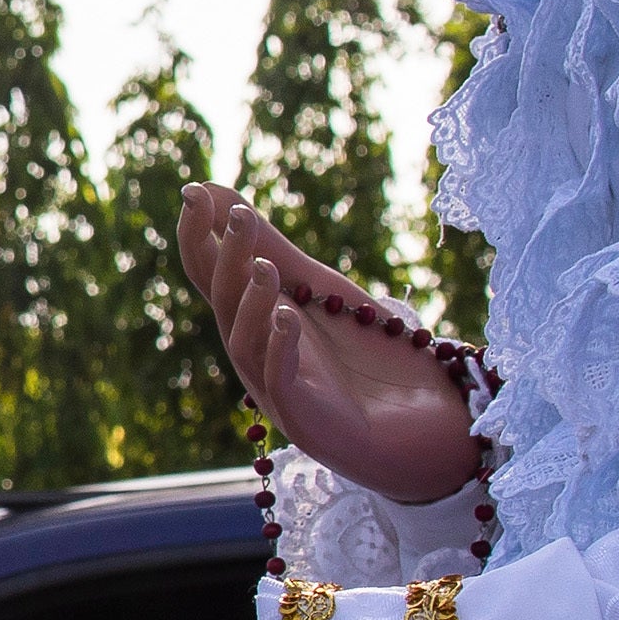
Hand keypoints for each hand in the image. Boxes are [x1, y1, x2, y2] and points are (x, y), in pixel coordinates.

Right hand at [178, 187, 479, 505]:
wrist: (425, 431)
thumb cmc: (367, 360)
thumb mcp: (320, 291)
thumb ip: (271, 247)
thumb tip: (214, 188)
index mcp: (252, 322)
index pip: (210, 273)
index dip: (198, 235)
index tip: (194, 191)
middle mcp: (255, 354)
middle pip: (223, 302)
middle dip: (226, 258)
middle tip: (237, 215)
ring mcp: (276, 389)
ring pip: (243, 342)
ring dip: (250, 303)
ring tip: (264, 267)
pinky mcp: (306, 420)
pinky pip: (282, 381)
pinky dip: (281, 348)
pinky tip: (288, 317)